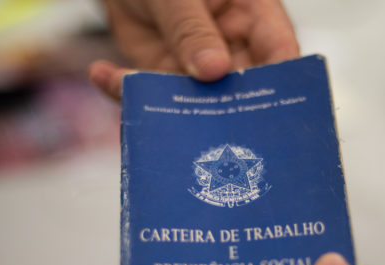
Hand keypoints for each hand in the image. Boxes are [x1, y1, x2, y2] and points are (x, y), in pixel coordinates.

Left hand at [89, 0, 298, 98]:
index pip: (279, 51)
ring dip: (173, 111)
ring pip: (198, 102)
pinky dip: (129, 92)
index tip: (269, 111)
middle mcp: (233, 45)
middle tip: (209, 131)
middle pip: (243, 89)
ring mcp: (200, 65)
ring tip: (147, 111)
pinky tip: (103, 75)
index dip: (280, 83)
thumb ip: (192, 28)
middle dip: (227, 113)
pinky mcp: (167, 75)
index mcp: (254, 14)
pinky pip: (154, 94)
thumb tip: (213, 70)